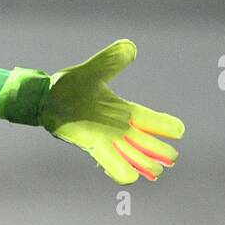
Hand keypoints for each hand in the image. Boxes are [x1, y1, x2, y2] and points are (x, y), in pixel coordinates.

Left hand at [41, 41, 183, 183]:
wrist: (46, 98)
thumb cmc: (69, 85)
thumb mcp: (95, 70)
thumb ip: (112, 60)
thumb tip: (130, 47)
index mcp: (123, 110)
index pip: (151, 120)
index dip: (166, 126)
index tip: (178, 131)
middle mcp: (117, 128)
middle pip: (146, 143)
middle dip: (160, 152)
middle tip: (171, 159)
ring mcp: (106, 140)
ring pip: (131, 156)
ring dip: (144, 164)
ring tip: (157, 172)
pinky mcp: (91, 147)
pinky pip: (109, 162)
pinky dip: (119, 170)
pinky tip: (129, 177)